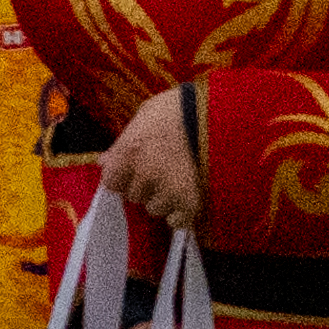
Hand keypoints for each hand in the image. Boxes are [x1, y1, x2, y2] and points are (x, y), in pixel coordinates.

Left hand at [103, 87, 208, 234]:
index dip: (123, 176)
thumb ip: (124, 141)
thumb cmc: (183, 107)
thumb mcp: (148, 114)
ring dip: (165, 198)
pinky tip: (190, 193)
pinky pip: (177, 221)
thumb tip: (104, 162)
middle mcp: (145, 176)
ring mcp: (168, 192)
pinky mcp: (192, 204)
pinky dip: (182, 212)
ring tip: (182, 178)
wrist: (224, 115)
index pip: (111, 182)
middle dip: (145, 186)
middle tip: (164, 169)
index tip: (135, 170)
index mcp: (130, 152)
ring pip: (156, 208)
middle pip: (134, 196)